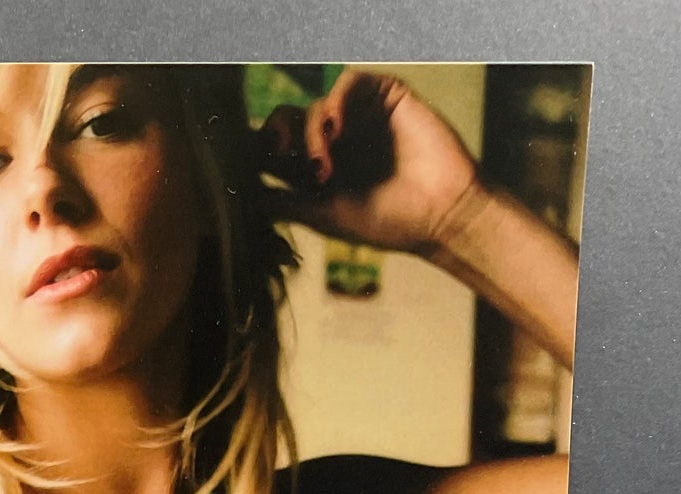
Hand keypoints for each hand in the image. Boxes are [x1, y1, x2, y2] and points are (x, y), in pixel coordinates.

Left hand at [255, 69, 481, 254]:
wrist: (440, 214)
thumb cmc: (389, 223)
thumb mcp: (324, 216)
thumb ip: (284, 203)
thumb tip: (240, 198)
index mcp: (317, 172)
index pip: (278, 152)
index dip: (258, 151)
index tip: (243, 163)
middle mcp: (335, 143)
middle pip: (288, 122)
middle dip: (274, 133)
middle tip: (274, 151)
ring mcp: (358, 118)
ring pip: (314, 107)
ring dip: (311, 133)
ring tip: (324, 167)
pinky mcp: (384, 97)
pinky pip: (348, 82)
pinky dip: (335, 101)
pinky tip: (335, 127)